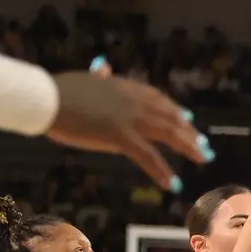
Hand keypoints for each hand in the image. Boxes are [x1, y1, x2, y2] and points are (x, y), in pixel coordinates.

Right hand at [47, 72, 209, 191]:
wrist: (46, 98)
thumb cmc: (58, 90)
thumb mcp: (84, 79)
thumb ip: (98, 77)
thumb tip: (103, 67)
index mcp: (125, 87)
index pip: (158, 99)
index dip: (175, 110)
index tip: (188, 118)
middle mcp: (134, 100)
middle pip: (170, 117)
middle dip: (189, 131)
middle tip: (204, 144)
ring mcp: (129, 118)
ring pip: (168, 133)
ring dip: (188, 147)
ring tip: (202, 159)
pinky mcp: (121, 135)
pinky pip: (147, 156)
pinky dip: (162, 171)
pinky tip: (173, 184)